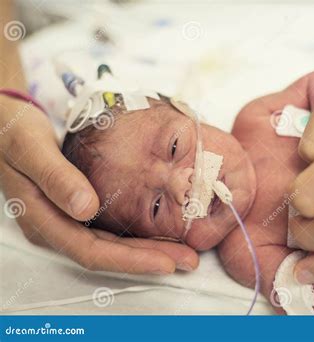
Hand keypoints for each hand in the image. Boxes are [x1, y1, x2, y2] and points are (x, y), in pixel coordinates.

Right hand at [0, 96, 197, 272]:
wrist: (4, 126)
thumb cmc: (13, 132)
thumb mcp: (29, 147)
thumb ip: (55, 177)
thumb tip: (84, 209)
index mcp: (42, 219)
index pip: (91, 251)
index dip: (131, 260)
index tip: (167, 261)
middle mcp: (56, 228)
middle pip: (107, 255)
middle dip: (149, 260)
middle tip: (188, 260)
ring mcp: (67, 221)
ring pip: (111, 246)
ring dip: (147, 251)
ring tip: (182, 252)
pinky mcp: (77, 212)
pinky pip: (110, 231)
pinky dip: (136, 235)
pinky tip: (160, 233)